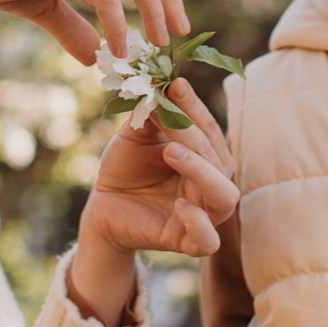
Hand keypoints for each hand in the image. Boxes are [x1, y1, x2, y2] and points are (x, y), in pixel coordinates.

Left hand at [68, 82, 238, 326]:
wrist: (103, 205)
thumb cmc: (126, 167)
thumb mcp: (136, 135)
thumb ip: (152, 114)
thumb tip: (161, 83)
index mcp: (207, 157)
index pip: (210, 131)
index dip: (195, 108)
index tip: (175, 85)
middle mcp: (212, 184)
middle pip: (218, 160)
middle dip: (193, 135)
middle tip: (166, 115)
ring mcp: (204, 215)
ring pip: (224, 196)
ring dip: (202, 171)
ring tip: (171, 152)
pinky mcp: (188, 242)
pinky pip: (208, 240)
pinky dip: (199, 223)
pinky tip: (179, 204)